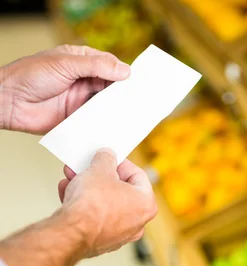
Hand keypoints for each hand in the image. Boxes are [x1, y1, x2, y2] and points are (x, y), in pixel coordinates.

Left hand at [0, 45, 129, 133]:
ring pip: (105, 108)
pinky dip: (104, 127)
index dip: (125, 75)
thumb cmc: (32, 75)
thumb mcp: (67, 64)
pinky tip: (115, 129)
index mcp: (82, 62)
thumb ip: (96, 66)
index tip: (141, 83)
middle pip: (111, 90)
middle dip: (124, 96)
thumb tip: (125, 71)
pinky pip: (94, 124)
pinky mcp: (75, 122)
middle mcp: (83, 82)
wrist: (10, 101)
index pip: (110, 67)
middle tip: (141, 103)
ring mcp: (80, 103)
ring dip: (116, 113)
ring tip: (132, 118)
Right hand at [58, 149, 156, 255]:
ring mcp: (120, 235)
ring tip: (72, 179)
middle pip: (119, 191)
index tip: (108, 157)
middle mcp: (137, 223)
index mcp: (146, 204)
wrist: (72, 233)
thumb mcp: (99, 168)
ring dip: (87, 189)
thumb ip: (106, 158)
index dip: (120, 163)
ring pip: (104, 204)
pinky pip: (94, 218)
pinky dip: (83, 207)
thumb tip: (106, 157)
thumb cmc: (92, 206)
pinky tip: (68, 195)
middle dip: (99, 176)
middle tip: (87, 167)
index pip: (138, 175)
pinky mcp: (101, 242)